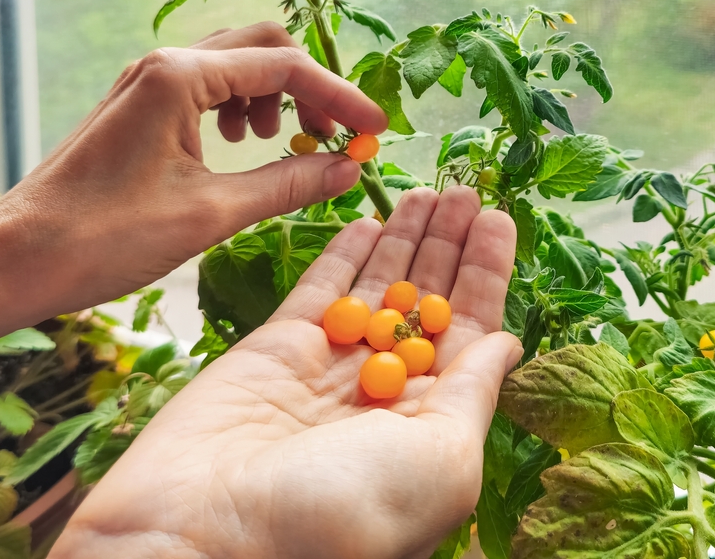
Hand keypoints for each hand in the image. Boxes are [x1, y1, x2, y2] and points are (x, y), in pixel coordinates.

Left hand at [0, 23, 387, 339]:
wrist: (18, 258)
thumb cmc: (105, 237)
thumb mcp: (212, 213)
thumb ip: (289, 184)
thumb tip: (349, 168)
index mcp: (180, 77)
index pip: (286, 67)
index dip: (341, 97)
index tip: (376, 131)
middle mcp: (163, 64)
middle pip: (264, 46)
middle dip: (310, 86)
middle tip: (335, 134)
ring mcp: (147, 82)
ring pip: (236, 63)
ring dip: (275, 96)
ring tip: (281, 144)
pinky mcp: (140, 106)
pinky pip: (208, 86)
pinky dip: (241, 108)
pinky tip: (241, 148)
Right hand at [50, 187, 521, 558]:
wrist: (206, 535)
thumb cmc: (343, 515)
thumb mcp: (442, 460)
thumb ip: (473, 393)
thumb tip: (508, 343)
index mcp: (430, 420)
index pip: (470, 330)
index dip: (486, 274)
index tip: (498, 220)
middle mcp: (383, 390)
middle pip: (426, 300)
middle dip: (448, 245)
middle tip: (466, 190)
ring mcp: (329, 365)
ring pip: (377, 286)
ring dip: (405, 238)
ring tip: (431, 191)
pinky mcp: (275, 346)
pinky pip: (319, 288)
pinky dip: (344, 253)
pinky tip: (370, 219)